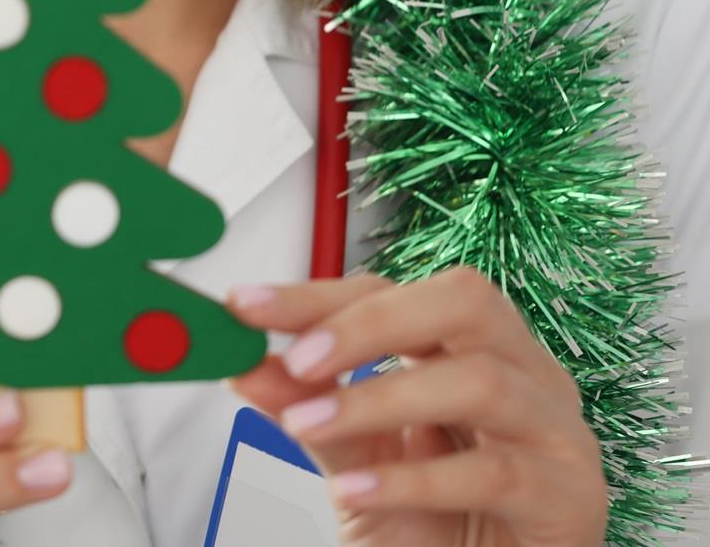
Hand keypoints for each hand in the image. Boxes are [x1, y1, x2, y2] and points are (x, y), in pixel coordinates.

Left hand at [227, 269, 606, 546]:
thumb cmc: (432, 526)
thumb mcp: (354, 463)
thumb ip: (309, 411)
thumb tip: (245, 366)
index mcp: (468, 348)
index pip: (394, 292)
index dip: (316, 295)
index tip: (245, 306)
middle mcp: (523, 373)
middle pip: (463, 303)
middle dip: (371, 323)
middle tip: (299, 358)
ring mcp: (555, 431)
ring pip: (480, 382)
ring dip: (380, 400)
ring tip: (309, 425)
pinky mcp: (570, 496)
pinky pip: (494, 473)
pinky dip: (413, 479)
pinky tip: (355, 490)